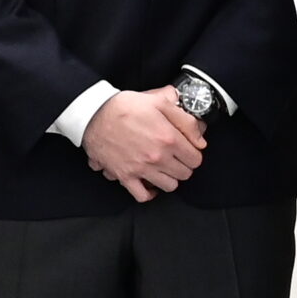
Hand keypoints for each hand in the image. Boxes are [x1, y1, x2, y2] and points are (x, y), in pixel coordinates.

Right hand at [82, 87, 207, 202]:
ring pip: (169, 186)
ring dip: (170, 178)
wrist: (95, 114)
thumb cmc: (127, 105)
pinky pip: (142, 195)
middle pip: (185, 174)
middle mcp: (157, 157)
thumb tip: (200, 138)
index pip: (195, 158)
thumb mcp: (160, 102)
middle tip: (177, 157)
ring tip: (165, 167)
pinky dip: (149, 193)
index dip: (194, 153)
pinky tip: (151, 183)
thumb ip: (185, 120)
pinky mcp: (125, 176)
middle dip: (184, 165)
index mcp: (169, 138)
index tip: (189, 149)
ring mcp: (141, 169)